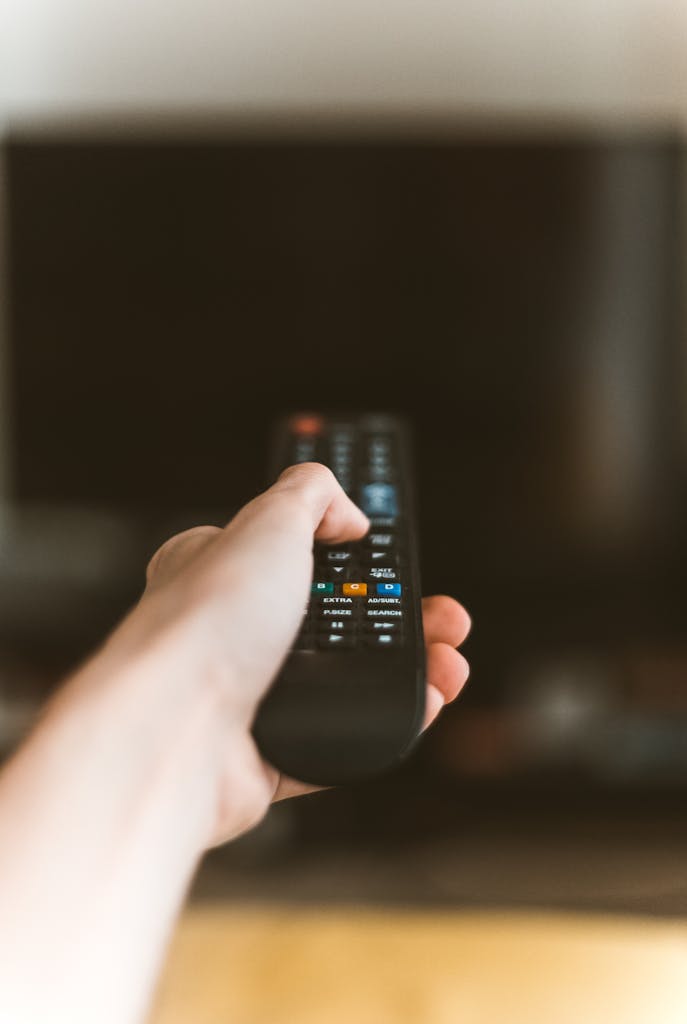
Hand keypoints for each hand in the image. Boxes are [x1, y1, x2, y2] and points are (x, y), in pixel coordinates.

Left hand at [134, 463, 469, 844]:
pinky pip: (345, 737)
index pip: (294, 552)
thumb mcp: (268, 521)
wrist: (174, 729)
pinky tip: (427, 702)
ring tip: (451, 664)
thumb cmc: (206, 621)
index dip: (352, 554)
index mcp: (220, 570)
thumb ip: (312, 495)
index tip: (396, 557)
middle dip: (402, 616)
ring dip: (411, 669)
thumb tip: (349, 513)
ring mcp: (252, 696)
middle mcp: (233, 633)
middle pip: (336, 620)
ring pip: (348, 680)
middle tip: (445, 617)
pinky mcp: (270, 754)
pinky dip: (391, 721)